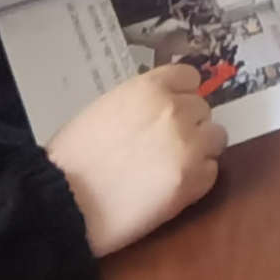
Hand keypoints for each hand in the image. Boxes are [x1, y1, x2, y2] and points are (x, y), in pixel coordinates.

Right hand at [45, 66, 227, 257]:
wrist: (64, 201)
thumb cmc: (74, 155)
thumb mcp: (107, 107)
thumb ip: (142, 102)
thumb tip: (163, 106)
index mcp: (151, 88)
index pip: (190, 77)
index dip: (180, 95)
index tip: (170, 111)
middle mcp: (176, 110)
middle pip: (203, 109)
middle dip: (188, 125)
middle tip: (164, 146)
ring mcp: (188, 145)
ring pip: (215, 138)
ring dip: (199, 149)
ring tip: (171, 167)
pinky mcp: (193, 181)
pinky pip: (211, 171)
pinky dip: (197, 179)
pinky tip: (170, 187)